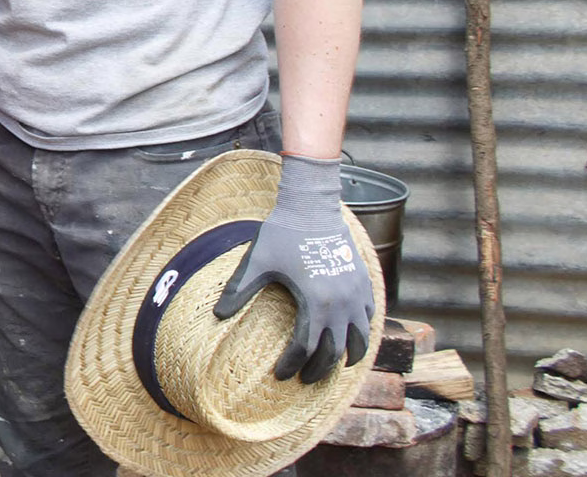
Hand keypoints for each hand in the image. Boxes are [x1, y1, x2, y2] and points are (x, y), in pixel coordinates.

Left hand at [214, 153, 377, 382]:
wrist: (313, 207)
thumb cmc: (283, 233)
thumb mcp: (258, 261)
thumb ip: (240, 289)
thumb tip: (217, 315)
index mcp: (317, 302)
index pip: (306, 348)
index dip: (292, 365)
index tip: (281, 375)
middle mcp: (343, 303)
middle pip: (334, 351)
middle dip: (319, 370)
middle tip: (305, 380)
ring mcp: (358, 294)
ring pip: (360, 339)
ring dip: (347, 357)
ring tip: (333, 367)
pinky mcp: (364, 283)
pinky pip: (369, 317)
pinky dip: (361, 333)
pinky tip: (349, 338)